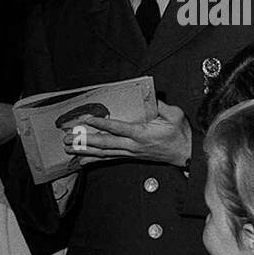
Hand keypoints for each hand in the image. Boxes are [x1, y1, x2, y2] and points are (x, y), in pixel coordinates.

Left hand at [62, 99, 191, 166]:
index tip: (86, 119)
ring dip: (85, 150)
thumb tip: (149, 94)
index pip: (117, 128)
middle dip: (84, 140)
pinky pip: (109, 158)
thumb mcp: (175, 115)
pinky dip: (95, 159)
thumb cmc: (180, 134)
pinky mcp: (131, 156)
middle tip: (67, 138)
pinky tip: (83, 160)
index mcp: (141, 134)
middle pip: (104, 144)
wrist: (186, 154)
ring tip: (68, 149)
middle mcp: (133, 145)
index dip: (101, 123)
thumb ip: (160, 105)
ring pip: (104, 153)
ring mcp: (130, 153)